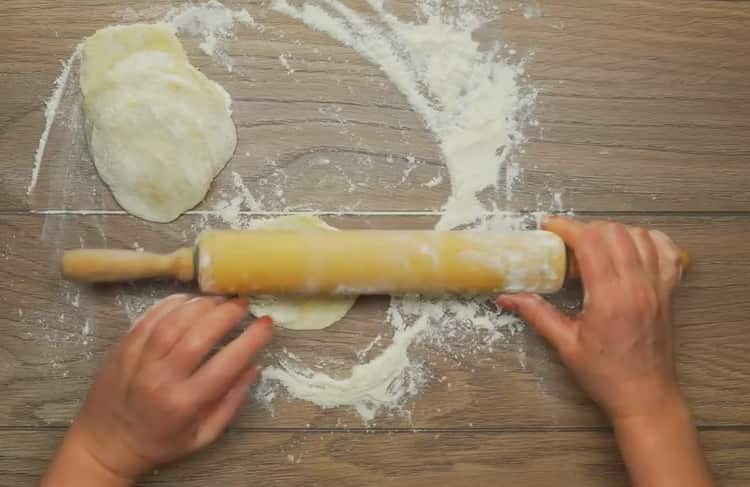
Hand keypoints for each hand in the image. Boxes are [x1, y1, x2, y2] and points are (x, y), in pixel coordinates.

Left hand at [42, 295, 272, 484]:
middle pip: (199, 334)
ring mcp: (139, 360)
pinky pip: (150, 317)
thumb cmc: (159, 443)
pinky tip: (189, 301)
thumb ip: (231, 403)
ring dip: (201, 304)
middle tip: (243, 304)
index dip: (251, 340)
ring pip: (174, 321)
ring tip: (219, 300)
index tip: (266, 324)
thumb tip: (253, 367)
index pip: (226, 364)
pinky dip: (173, 304)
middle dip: (226, 313)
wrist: (105, 445)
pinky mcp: (123, 348)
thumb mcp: (203, 436)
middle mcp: (161, 378)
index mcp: (185, 403)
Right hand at [498, 216, 683, 420]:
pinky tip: (632, 246)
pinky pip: (667, 252)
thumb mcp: (565, 345)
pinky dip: (649, 240)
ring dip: (615, 231)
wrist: (646, 397)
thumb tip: (507, 297)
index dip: (567, 228)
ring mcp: (658, 287)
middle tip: (568, 241)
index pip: (591, 243)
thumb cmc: (606, 376)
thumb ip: (537, 314)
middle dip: (587, 228)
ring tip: (595, 244)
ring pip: (641, 236)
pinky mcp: (669, 292)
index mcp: (610, 299)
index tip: (549, 227)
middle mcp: (638, 287)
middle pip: (615, 233)